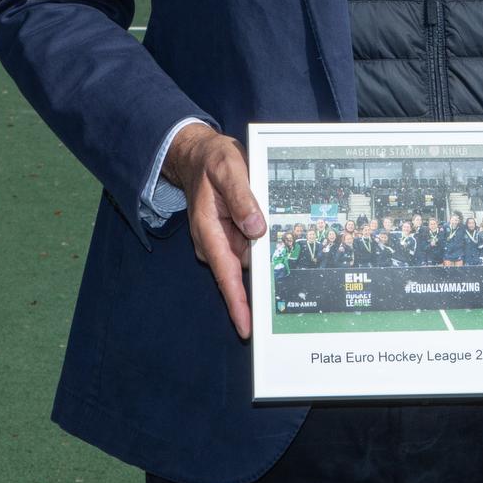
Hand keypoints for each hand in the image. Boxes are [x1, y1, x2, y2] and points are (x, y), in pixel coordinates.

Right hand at [163, 122, 265, 339]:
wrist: (199, 155)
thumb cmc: (212, 162)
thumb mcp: (229, 170)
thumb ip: (242, 198)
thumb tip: (257, 228)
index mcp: (209, 231)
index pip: (225, 274)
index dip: (237, 303)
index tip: (246, 328)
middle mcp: (215, 242)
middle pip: (240, 273)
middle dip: (259, 286)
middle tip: (282, 297)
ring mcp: (224, 239)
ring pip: (249, 259)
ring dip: (265, 260)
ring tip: (284, 254)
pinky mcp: (233, 233)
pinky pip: (251, 246)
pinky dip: (263, 246)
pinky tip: (277, 239)